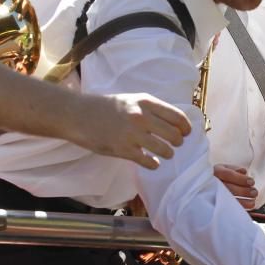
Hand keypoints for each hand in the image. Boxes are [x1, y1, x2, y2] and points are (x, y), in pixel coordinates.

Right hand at [77, 92, 191, 168]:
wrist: (78, 115)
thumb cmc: (106, 107)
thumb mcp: (131, 100)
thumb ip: (151, 109)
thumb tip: (174, 122)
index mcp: (146, 102)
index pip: (177, 116)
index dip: (186, 127)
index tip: (186, 133)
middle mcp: (142, 117)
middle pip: (175, 135)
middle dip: (178, 142)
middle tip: (174, 145)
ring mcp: (132, 134)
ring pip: (165, 150)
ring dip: (168, 154)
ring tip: (163, 154)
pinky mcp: (123, 150)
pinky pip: (149, 162)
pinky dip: (154, 164)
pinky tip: (152, 162)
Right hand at [214, 164, 256, 208]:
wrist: (208, 187)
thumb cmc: (221, 176)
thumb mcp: (226, 168)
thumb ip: (235, 169)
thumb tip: (244, 172)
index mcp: (216, 172)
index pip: (228, 175)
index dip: (241, 179)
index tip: (252, 182)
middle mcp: (212, 183)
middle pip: (228, 188)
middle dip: (243, 191)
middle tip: (254, 192)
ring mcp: (212, 194)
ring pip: (227, 200)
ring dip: (243, 202)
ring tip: (253, 201)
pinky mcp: (216, 204)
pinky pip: (227, 208)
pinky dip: (239, 208)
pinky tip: (248, 207)